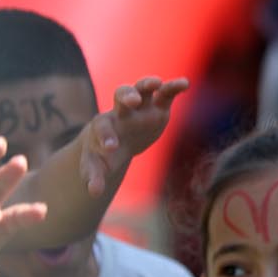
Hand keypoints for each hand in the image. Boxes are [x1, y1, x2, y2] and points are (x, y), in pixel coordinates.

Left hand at [77, 77, 189, 195]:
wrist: (117, 141)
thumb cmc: (105, 154)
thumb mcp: (98, 165)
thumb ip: (94, 176)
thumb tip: (93, 194)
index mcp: (104, 125)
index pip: (103, 127)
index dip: (107, 136)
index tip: (111, 148)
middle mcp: (122, 111)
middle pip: (121, 94)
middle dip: (127, 96)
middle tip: (132, 101)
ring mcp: (141, 106)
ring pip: (142, 88)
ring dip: (148, 83)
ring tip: (157, 83)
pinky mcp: (158, 107)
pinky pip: (166, 93)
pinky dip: (174, 87)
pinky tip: (185, 83)